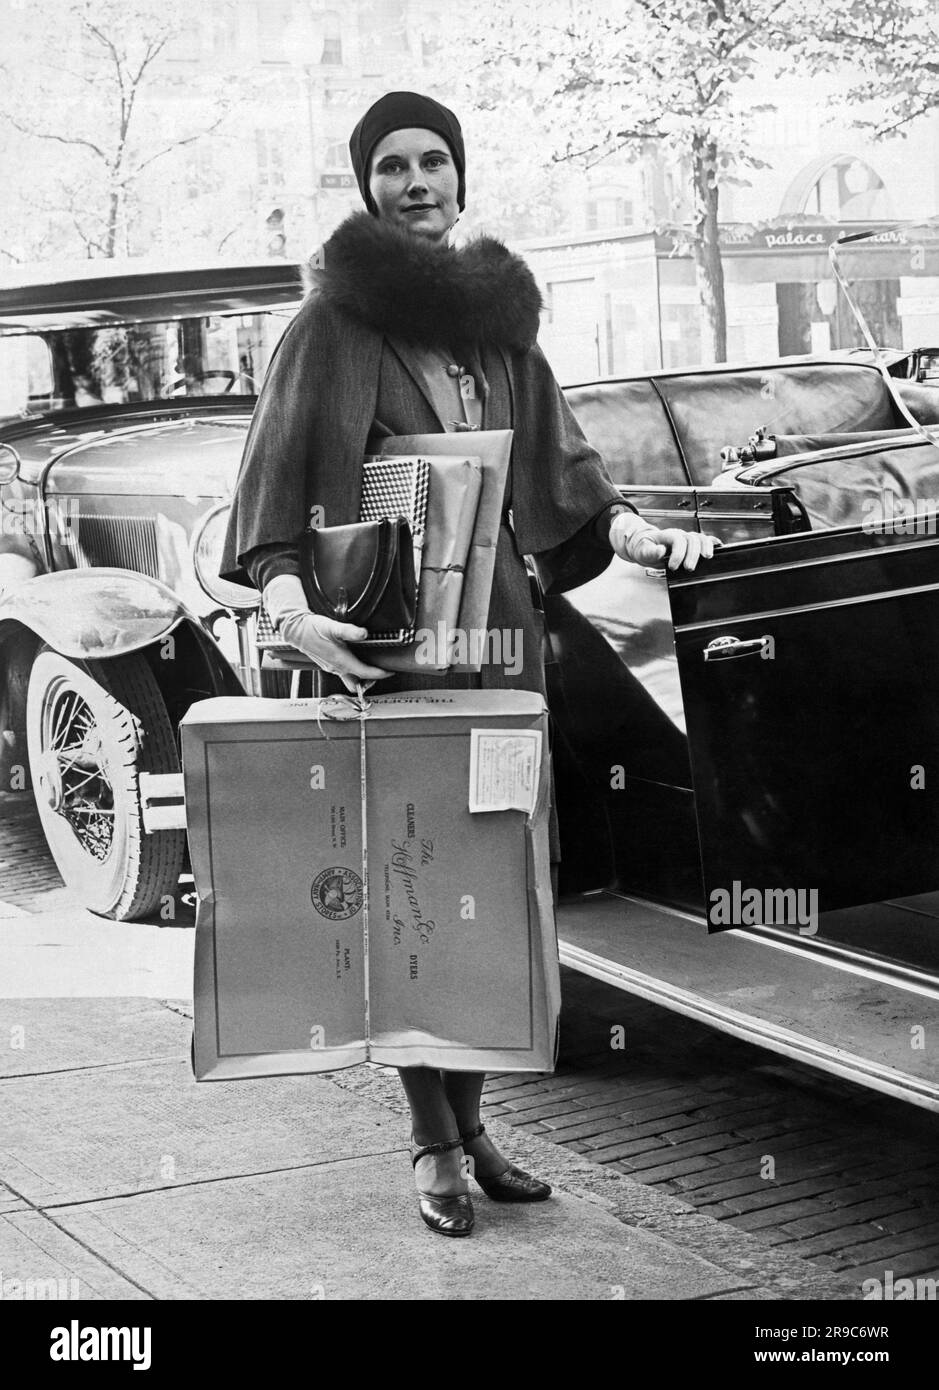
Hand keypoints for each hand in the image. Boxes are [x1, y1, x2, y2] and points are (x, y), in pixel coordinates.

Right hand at [263, 575, 391, 693]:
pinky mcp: (328, 665)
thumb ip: (349, 631)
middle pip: (358, 683)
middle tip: (382, 670)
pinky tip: (356, 660)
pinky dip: (353, 671)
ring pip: (350, 680)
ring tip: (371, 667)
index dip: (380, 674)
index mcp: (341, 661)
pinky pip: (344, 674)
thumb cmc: (313, 629)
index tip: (390, 671)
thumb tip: (364, 633)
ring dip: (362, 677)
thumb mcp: (333, 627)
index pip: (365, 673)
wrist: (296, 631)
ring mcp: (332, 668)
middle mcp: (337, 668)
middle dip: (372, 680)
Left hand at [610, 511, 720, 571]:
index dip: (678, 553)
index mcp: (667, 535)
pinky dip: (713, 543)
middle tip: (689, 568)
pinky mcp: (691, 544)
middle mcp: (679, 535)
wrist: (645, 545)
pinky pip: (705, 540)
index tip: (673, 567)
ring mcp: (686, 538)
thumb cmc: (643, 548)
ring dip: (706, 547)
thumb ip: (650, 552)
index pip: (678, 539)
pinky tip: (719, 547)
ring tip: (707, 558)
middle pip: (692, 539)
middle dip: (692, 554)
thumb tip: (661, 550)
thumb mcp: (642, 551)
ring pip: (701, 538)